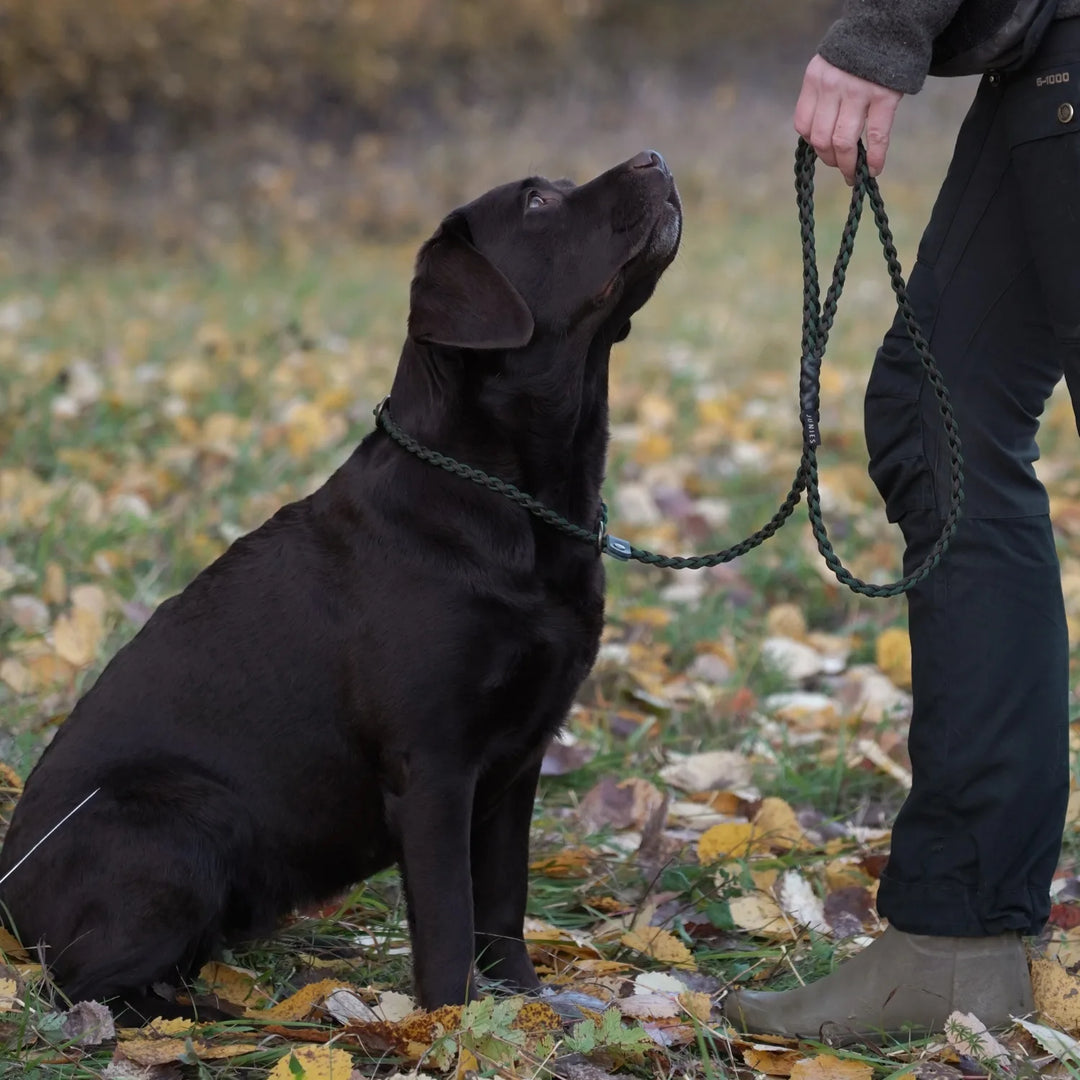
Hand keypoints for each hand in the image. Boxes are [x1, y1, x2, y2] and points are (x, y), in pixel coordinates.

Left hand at [794, 54, 902, 183]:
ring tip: (854, 173)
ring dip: (847, 165)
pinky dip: (875, 158)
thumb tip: (822, 138)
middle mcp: (832, 86)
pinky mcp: (884, 96)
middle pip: (821, 138)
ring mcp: (858, 91)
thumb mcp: (829, 67)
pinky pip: (876, 136)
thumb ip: (822, 96)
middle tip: (841, 167)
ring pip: (843, 141)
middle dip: (830, 160)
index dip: (813, 145)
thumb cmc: (857, 54)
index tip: (824, 152)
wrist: (889, 25)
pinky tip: (875, 169)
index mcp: (815, 79)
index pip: (803, 125)